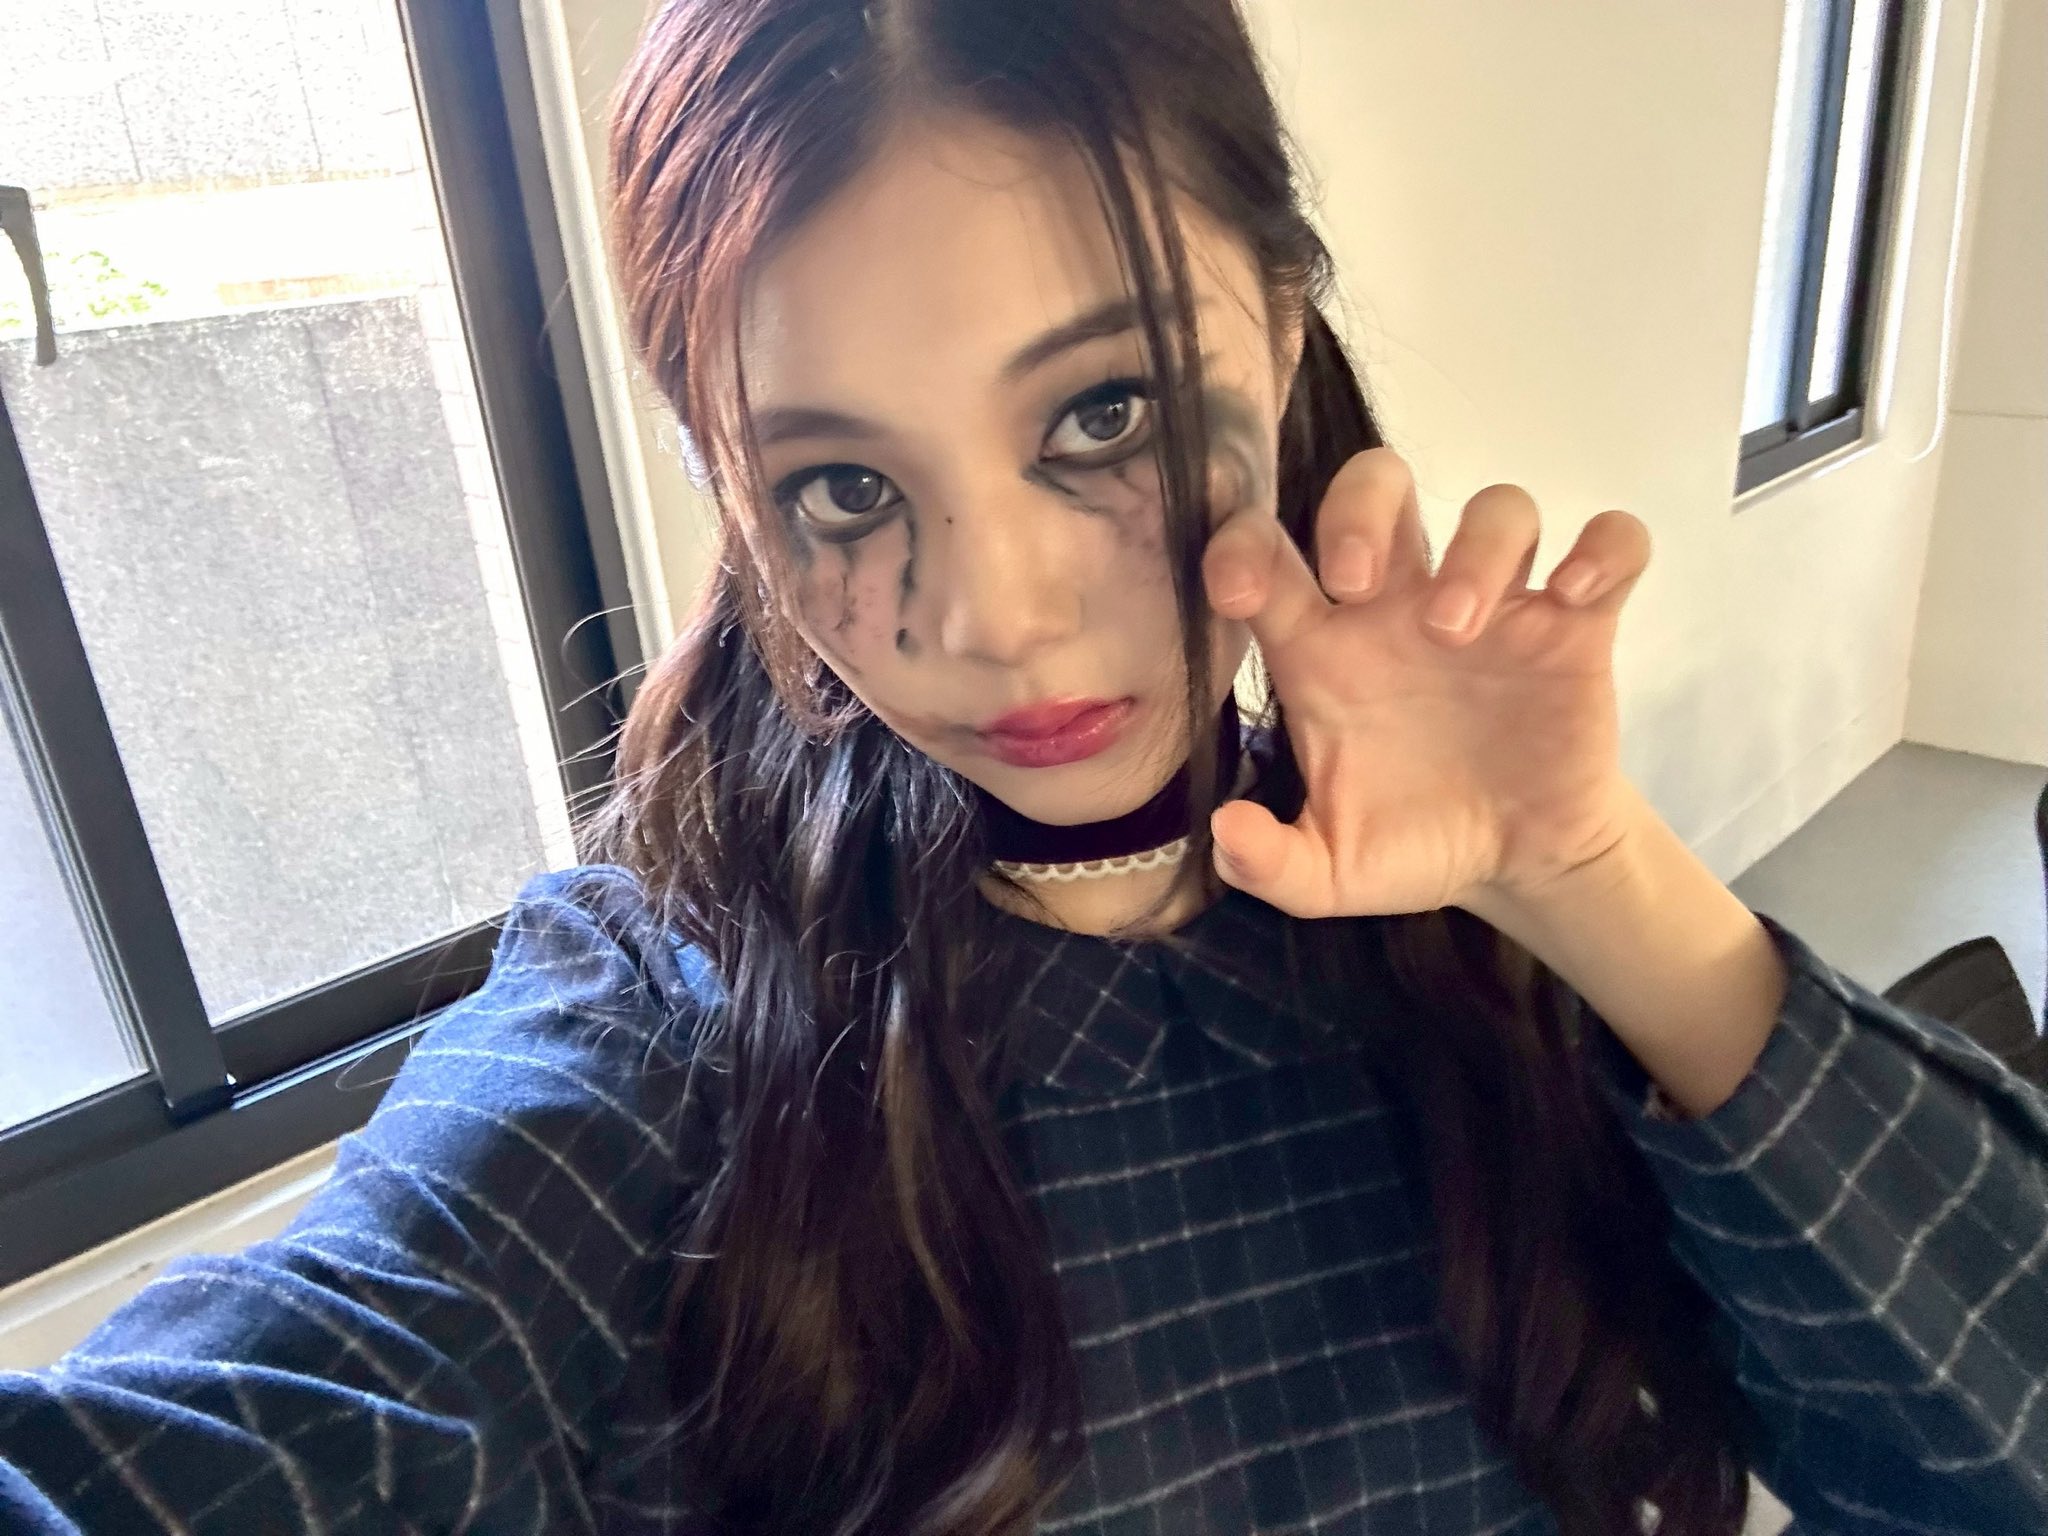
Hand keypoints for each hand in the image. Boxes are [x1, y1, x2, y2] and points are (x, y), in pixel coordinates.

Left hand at [1201, 447, 1651, 919]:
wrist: (1515, 864)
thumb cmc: (1412, 841)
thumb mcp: (1330, 872)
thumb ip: (1269, 863)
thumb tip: (1228, 830)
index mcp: (1325, 646)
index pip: (1267, 554)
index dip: (1239, 547)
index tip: (1237, 593)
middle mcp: (1403, 606)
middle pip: (1378, 484)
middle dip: (1357, 510)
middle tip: (1353, 582)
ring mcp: (1495, 607)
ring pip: (1500, 508)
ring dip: (1478, 550)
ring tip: (1457, 631)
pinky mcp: (1574, 628)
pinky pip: (1611, 545)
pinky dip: (1602, 551)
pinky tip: (1572, 600)